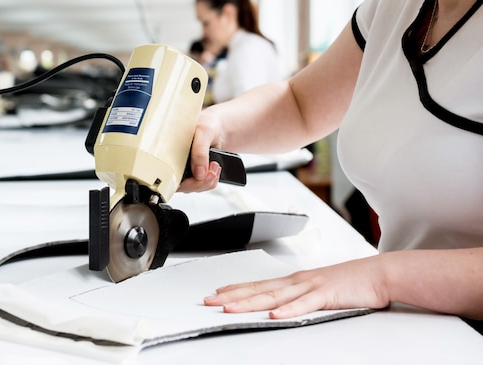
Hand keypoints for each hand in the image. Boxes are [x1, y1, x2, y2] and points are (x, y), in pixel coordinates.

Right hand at [178, 108, 224, 192]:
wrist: (216, 127)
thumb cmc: (206, 124)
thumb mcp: (204, 132)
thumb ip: (200, 152)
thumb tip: (199, 173)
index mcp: (169, 153)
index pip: (170, 179)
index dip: (186, 182)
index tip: (200, 174)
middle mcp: (175, 164)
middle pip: (184, 187)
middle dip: (202, 182)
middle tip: (213, 170)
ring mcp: (185, 170)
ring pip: (194, 187)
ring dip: (208, 181)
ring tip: (215, 165)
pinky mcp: (195, 174)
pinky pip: (202, 185)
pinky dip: (211, 180)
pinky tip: (214, 168)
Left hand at [203, 256, 389, 318]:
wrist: (378, 274)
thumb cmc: (349, 282)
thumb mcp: (318, 290)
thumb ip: (299, 298)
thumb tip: (281, 307)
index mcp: (294, 281)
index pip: (258, 285)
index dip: (236, 289)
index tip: (217, 293)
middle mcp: (298, 281)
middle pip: (259, 290)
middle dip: (232, 296)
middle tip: (209, 301)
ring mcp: (310, 287)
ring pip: (274, 296)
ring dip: (250, 303)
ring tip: (229, 308)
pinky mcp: (326, 295)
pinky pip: (304, 305)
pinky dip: (288, 310)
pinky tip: (273, 315)